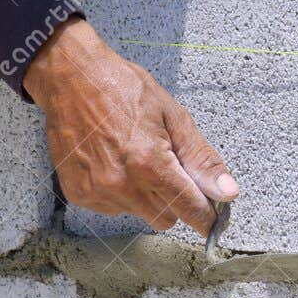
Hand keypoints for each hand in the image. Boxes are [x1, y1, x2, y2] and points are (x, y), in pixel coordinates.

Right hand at [23, 19, 238, 236]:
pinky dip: (119, 192)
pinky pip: (113, 207)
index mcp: (150, 163)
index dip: (206, 217)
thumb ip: (201, 159)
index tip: (213, 219)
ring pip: (139, 213)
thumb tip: (227, 193)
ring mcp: (97, 191)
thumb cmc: (122, 89)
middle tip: (166, 167)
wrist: (70, 78)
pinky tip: (112, 162)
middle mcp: (122, 184)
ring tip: (132, 156)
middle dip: (173, 200)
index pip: (189, 210)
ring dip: (144, 195)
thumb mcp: (172, 116)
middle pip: (165, 219)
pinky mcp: (79, 194)